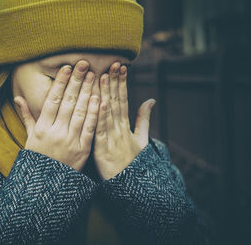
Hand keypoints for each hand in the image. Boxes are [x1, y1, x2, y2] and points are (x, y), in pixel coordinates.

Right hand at [14, 60, 99, 170]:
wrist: (47, 185)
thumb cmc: (38, 160)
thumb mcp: (30, 138)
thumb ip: (27, 117)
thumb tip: (18, 98)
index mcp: (42, 128)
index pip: (52, 100)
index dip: (60, 82)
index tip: (67, 68)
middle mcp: (56, 132)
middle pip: (68, 102)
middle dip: (77, 82)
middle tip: (84, 64)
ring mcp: (70, 140)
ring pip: (80, 112)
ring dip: (88, 92)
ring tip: (94, 76)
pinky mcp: (83, 149)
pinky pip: (90, 128)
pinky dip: (95, 113)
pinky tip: (100, 99)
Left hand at [93, 62, 155, 179]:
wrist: (130, 186)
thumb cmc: (133, 163)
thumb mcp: (142, 139)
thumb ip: (144, 118)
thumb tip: (150, 100)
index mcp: (126, 126)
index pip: (124, 100)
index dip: (123, 83)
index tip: (121, 67)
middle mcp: (119, 129)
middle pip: (117, 102)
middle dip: (115, 82)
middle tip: (114, 64)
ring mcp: (111, 139)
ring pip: (108, 112)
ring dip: (107, 93)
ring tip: (105, 76)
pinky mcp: (102, 149)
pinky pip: (100, 131)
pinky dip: (100, 117)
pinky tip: (100, 103)